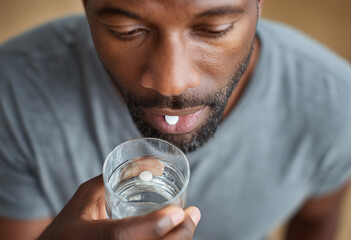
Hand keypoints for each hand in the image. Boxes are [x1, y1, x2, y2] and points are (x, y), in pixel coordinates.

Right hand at [38, 175, 200, 239]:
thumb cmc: (73, 221)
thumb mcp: (87, 195)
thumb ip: (115, 178)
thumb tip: (154, 165)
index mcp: (82, 235)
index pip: (119, 235)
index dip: (151, 226)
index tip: (178, 212)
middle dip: (177, 236)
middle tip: (192, 216)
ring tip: (188, 223)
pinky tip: (176, 235)